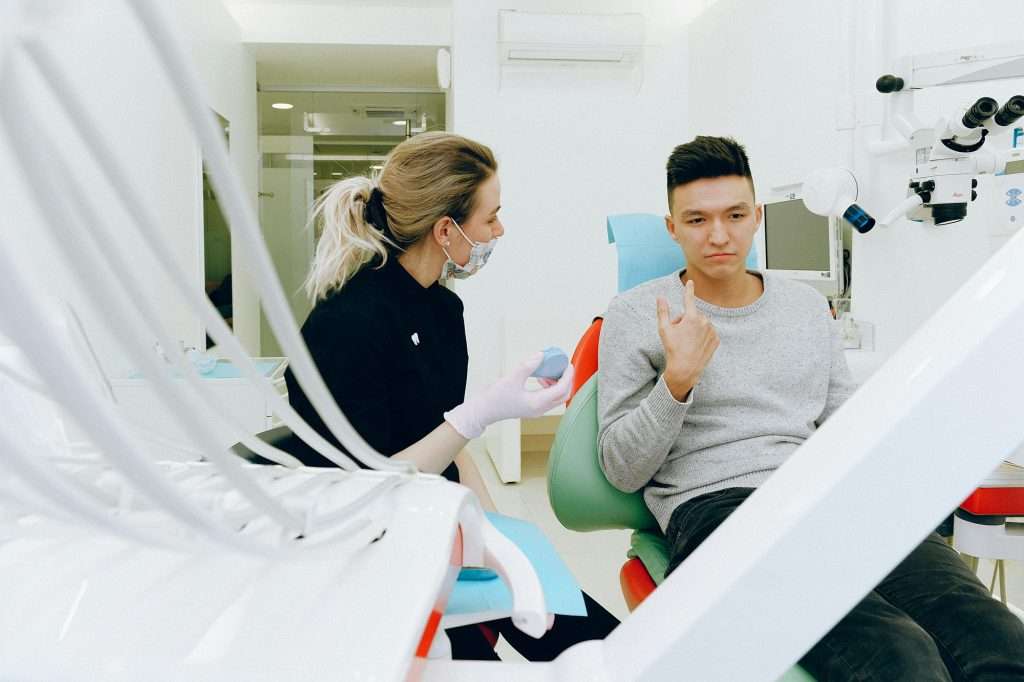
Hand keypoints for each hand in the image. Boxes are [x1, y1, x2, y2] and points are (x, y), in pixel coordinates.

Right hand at [444, 354, 575, 438]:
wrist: (483, 411)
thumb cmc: (495, 398)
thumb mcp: (511, 378)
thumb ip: (528, 366)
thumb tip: (541, 355)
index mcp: (537, 403)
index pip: (561, 389)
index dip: (567, 375)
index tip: (567, 364)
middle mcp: (539, 409)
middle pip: (563, 396)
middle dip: (566, 380)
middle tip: (562, 367)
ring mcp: (536, 410)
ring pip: (556, 398)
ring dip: (558, 384)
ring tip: (549, 371)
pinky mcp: (531, 408)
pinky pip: (547, 398)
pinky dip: (549, 387)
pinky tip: (540, 378)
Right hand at [657, 279, 718, 400]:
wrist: (686, 369)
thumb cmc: (673, 349)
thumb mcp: (664, 329)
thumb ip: (662, 311)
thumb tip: (660, 297)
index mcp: (691, 317)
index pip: (689, 299)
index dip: (689, 290)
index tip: (690, 281)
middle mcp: (704, 322)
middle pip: (692, 315)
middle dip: (685, 321)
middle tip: (678, 335)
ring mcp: (712, 331)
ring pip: (700, 324)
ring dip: (694, 329)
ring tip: (687, 343)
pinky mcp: (716, 339)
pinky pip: (708, 333)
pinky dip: (702, 337)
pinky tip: (695, 346)